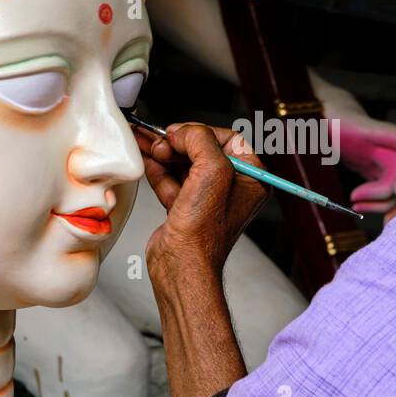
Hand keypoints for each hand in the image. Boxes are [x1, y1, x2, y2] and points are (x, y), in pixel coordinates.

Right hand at [135, 122, 267, 275]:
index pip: (229, 139)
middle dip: (178, 142)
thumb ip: (200, 140)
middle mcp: (232, 189)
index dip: (202, 132)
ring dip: (164, 152)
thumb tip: (183, 131)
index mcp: (251, 179)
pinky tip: (146, 158)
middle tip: (159, 139)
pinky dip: (158, 168)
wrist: (182, 264)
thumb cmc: (204, 230)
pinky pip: (171, 180)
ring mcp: (207, 200)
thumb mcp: (211, 171)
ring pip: (184, 164)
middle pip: (203, 150)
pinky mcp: (185, 209)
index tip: (180, 133)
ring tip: (145, 140)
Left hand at [310, 72, 395, 212]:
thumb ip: (302, 134)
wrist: (312, 103)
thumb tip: (293, 147)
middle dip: (388, 195)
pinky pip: (382, 186)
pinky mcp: (369, 165)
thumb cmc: (308, 111)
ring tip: (354, 206)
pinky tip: (360, 207)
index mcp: (370, 129)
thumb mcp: (305, 122)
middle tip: (355, 203)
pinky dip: (377, 201)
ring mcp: (377, 155)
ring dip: (382, 202)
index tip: (394, 188)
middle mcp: (380, 143)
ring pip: (395, 184)